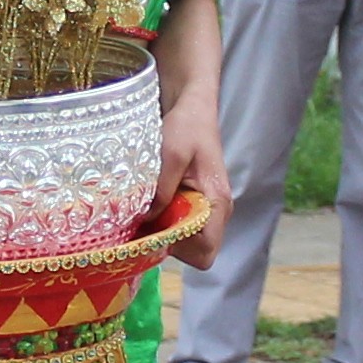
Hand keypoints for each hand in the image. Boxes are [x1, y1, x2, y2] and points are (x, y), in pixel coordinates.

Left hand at [158, 83, 228, 266]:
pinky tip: (149, 205)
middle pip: (196, 252)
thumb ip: (161, 190)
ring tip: (145, 209)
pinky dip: (163, 222)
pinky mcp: (195, 204)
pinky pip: (181, 226)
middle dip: (169, 243)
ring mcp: (207, 210)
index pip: (205, 251)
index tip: (155, 229)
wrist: (193, 109)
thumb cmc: (186, 127)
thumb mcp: (170, 154)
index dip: (178, 248)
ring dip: (163, 232)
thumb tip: (147, 222)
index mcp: (217, 202)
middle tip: (145, 221)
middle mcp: (217, 212)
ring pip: (187, 242)